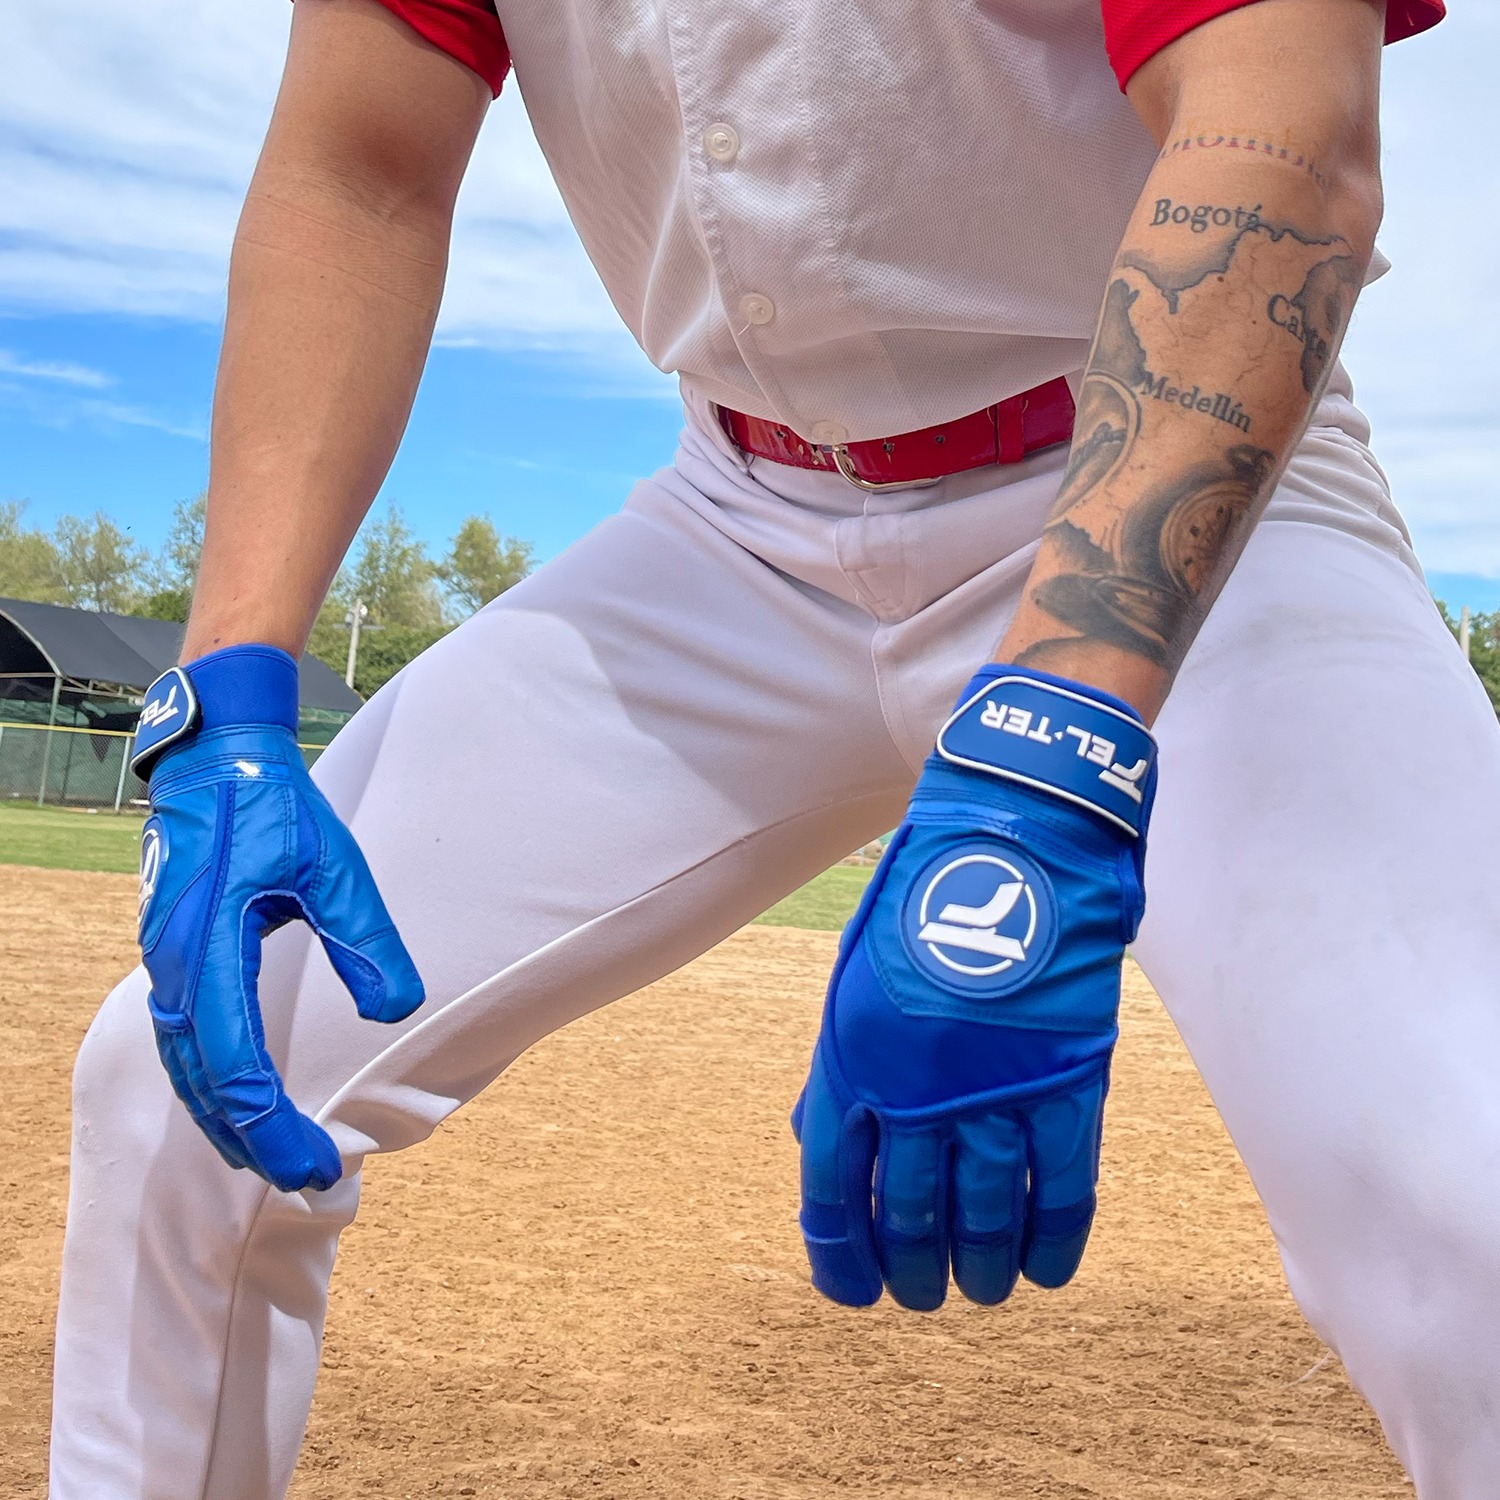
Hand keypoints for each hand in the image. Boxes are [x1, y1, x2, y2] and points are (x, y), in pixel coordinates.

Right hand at [133, 645, 423, 1191]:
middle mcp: (175, 966)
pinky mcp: (176, 952)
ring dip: (228, 1117)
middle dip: (252, 1139)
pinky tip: (243, 1099)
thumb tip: (397, 1014)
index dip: (272, 1126)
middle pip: (204, 1082)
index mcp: (207, 949)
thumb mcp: (335, 867)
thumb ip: (365, 940)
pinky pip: (188, 1036)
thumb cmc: (276, 808)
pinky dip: (213, 1080)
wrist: (218, 757)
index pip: (234, 1067)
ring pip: (188, 1065)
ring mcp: (168, 961)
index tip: (315, 1166)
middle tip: (308, 1180)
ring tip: (275, 1157)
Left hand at [793, 665, 1155, 1309]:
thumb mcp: (857, 980)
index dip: (840, 1250)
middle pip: (907, 1211)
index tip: (853, 1291)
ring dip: (977, 1266)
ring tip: (977, 1290)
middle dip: (910, 1268)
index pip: (833, 1182)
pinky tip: (1045, 1272)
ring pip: (982, 1212)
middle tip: (920, 1294)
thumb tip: (825, 1143)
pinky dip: (1054, 1239)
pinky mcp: (1068, 1076)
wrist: (1017, 833)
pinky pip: (1063, 1185)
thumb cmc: (925, 903)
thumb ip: (845, 1064)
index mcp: (855, 1053)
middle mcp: (918, 1082)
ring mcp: (995, 1083)